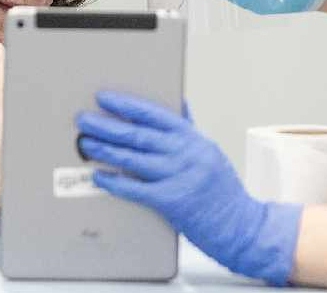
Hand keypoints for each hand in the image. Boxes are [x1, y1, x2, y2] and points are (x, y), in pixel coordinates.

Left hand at [77, 92, 302, 285]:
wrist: (243, 227)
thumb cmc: (223, 191)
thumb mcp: (210, 153)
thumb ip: (190, 129)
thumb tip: (179, 102)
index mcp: (194, 139)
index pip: (154, 114)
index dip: (126, 105)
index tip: (104, 98)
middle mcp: (187, 153)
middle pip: (138, 134)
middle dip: (107, 125)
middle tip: (83, 119)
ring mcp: (181, 176)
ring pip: (134, 159)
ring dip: (106, 151)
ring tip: (86, 144)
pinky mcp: (173, 201)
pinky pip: (136, 189)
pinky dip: (115, 182)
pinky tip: (100, 177)